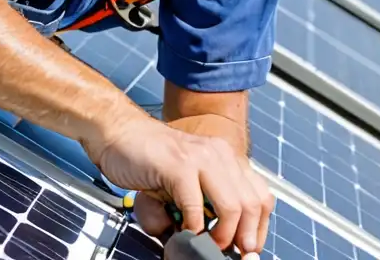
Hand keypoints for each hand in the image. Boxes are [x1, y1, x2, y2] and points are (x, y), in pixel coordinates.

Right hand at [85, 116, 273, 255]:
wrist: (118, 131)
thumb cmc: (149, 158)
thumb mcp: (184, 182)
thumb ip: (201, 206)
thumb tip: (209, 243)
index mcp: (225, 158)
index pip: (261, 196)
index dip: (258, 228)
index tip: (247, 249)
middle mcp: (219, 154)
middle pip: (252, 204)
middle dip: (244, 237)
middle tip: (227, 252)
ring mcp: (201, 158)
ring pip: (232, 207)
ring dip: (222, 236)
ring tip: (205, 244)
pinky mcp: (178, 166)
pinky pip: (195, 207)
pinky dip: (192, 228)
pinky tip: (182, 232)